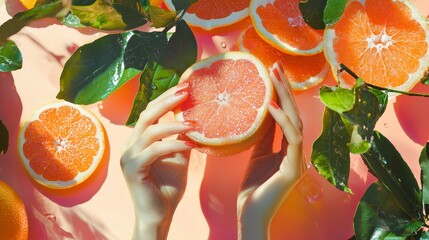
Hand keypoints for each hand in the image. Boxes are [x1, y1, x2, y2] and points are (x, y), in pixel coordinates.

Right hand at [120, 82, 196, 239]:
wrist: (158, 214)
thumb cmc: (167, 187)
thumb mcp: (178, 157)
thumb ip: (182, 138)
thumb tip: (195, 119)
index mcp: (139, 140)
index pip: (150, 112)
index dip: (166, 98)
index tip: (185, 87)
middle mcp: (130, 145)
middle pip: (146, 114)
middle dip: (167, 101)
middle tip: (186, 91)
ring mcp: (129, 156)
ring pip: (150, 130)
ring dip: (174, 125)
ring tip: (195, 122)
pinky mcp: (133, 169)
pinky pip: (154, 150)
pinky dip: (174, 144)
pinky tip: (191, 143)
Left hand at [237, 62, 306, 239]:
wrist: (251, 215)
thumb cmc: (252, 188)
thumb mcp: (257, 154)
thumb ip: (263, 134)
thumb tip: (262, 110)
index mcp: (288, 150)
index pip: (288, 116)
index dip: (282, 94)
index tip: (273, 72)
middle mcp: (297, 153)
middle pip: (294, 114)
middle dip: (285, 89)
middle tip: (276, 65)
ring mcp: (298, 161)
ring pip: (296, 122)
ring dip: (285, 98)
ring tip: (274, 76)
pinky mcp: (293, 169)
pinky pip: (291, 139)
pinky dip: (281, 120)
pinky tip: (269, 104)